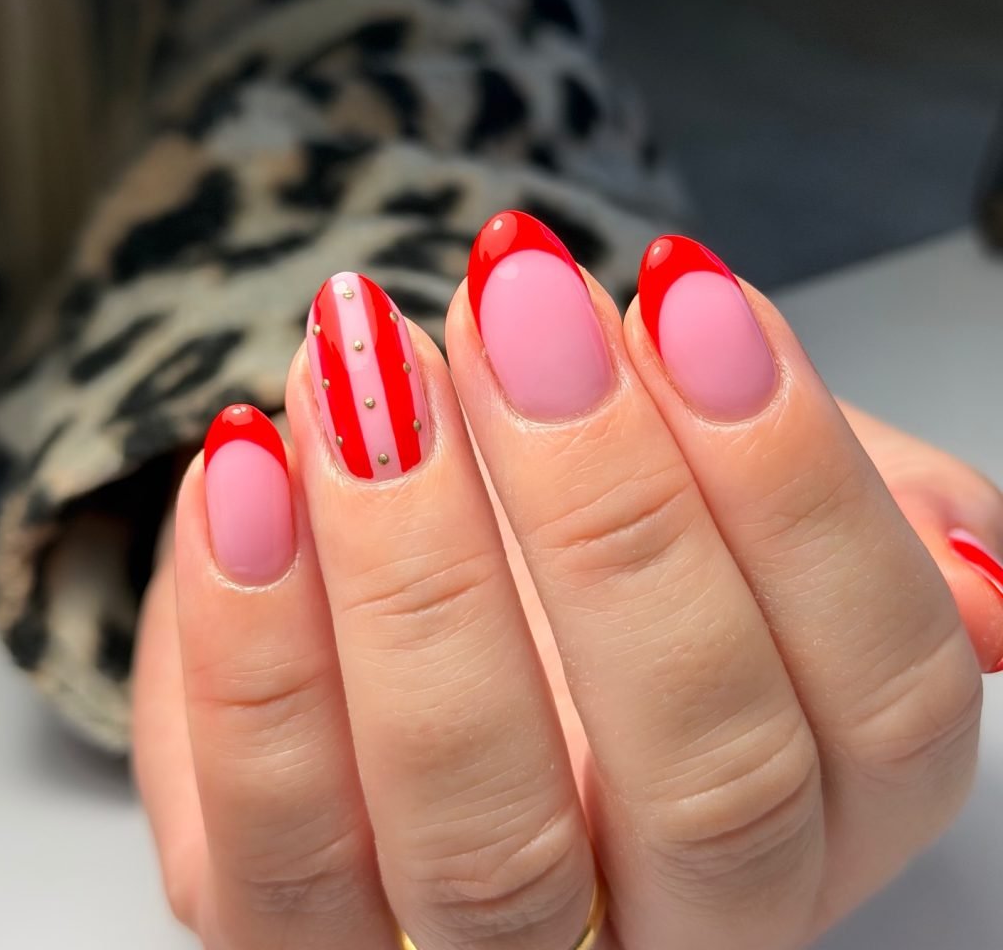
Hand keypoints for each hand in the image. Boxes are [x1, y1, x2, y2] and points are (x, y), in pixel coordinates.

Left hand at [133, 218, 1000, 948]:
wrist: (407, 593)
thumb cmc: (587, 545)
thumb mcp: (743, 522)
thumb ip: (865, 535)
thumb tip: (978, 584)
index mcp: (819, 810)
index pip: (887, 697)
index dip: (796, 484)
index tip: (685, 294)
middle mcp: (675, 916)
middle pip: (709, 778)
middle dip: (616, 512)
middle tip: (524, 308)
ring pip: (482, 831)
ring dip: (419, 565)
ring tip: (367, 365)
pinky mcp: (294, 933)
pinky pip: (274, 841)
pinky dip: (256, 639)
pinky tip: (250, 464)